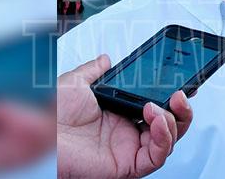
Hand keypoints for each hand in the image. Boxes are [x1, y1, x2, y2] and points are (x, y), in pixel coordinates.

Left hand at [58, 54, 192, 178]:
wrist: (42, 132)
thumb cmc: (53, 113)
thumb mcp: (76, 82)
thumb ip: (95, 69)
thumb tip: (105, 59)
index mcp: (119, 114)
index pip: (156, 107)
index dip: (171, 98)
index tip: (181, 84)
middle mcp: (127, 133)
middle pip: (169, 126)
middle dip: (181, 111)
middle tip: (181, 95)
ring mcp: (129, 149)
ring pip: (167, 142)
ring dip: (173, 122)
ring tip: (161, 107)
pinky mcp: (127, 165)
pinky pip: (155, 157)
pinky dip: (163, 139)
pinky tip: (158, 120)